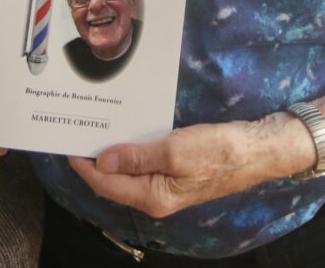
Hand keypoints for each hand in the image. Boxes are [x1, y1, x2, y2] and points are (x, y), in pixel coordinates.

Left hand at [69, 114, 312, 217]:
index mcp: (153, 197)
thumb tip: (102, 161)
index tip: (66, 143)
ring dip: (110, 152)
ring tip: (94, 127)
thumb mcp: (177, 151)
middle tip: (75, 130)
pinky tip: (124, 130)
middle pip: (113, 181)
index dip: (84, 166)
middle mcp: (155, 196)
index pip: (106, 184)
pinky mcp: (175, 170)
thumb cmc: (220, 151)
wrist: (257, 149)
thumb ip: (138, 156)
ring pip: (127, 171)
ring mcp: (165, 184)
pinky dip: (129, 148)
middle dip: (92, 159)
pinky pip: (143, 162)